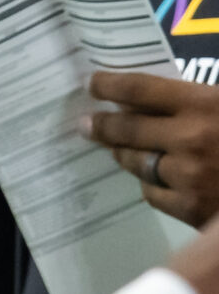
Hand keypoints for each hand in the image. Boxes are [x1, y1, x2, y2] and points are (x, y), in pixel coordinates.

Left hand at [84, 70, 218, 223]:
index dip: (110, 86)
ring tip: (119, 149)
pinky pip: (154, 193)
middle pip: (126, 128)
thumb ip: (201, 102)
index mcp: (206, 105)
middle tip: (86, 123)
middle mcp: (190, 138)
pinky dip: (155, 186)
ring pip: (136, 162)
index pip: (140, 89)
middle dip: (101, 125)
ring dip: (126, 155)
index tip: (94, 84)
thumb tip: (154, 100)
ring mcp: (188, 175)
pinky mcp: (190, 209)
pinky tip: (160, 180)